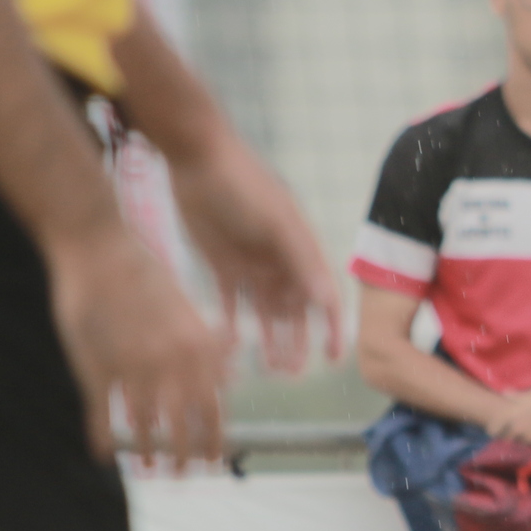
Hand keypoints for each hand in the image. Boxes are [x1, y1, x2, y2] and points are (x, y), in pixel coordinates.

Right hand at [43, 229, 227, 467]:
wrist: (102, 250)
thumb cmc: (147, 276)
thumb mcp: (189, 311)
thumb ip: (207, 348)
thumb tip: (228, 378)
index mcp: (200, 349)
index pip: (214, 408)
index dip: (214, 440)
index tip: (214, 460)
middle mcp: (172, 364)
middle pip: (184, 426)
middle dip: (185, 457)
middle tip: (183, 476)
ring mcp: (133, 367)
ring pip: (144, 425)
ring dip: (146, 451)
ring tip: (147, 468)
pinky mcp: (97, 367)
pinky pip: (102, 412)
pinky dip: (103, 437)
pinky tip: (103, 454)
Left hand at [166, 137, 341, 372]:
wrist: (197, 157)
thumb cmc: (245, 184)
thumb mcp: (278, 223)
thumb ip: (302, 260)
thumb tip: (329, 301)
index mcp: (302, 251)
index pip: (324, 297)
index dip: (331, 329)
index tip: (333, 359)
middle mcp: (281, 262)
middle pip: (295, 312)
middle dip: (297, 343)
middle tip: (292, 373)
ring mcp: (252, 265)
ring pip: (264, 313)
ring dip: (269, 339)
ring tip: (268, 368)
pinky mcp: (220, 264)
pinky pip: (229, 303)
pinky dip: (232, 324)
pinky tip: (230, 345)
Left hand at [489, 373, 530, 450]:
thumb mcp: (530, 394)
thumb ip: (515, 397)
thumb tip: (504, 393)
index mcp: (511, 415)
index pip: (493, 431)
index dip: (496, 430)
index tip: (500, 429)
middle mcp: (519, 428)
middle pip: (508, 440)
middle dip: (514, 436)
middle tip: (525, 429)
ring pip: (525, 444)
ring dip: (529, 439)